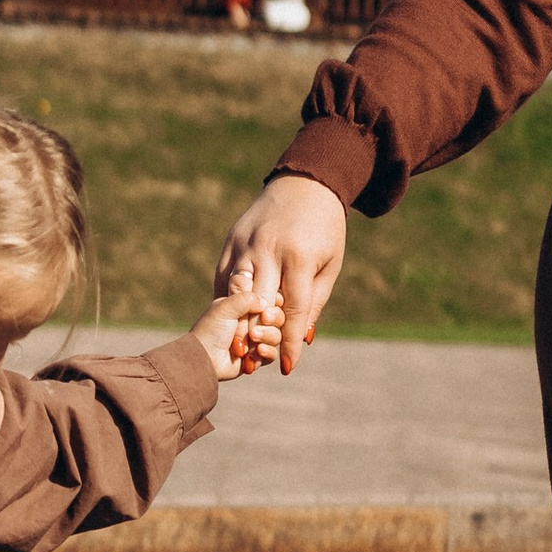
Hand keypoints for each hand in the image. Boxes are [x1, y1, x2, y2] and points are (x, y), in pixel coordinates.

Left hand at [189, 260, 284, 383]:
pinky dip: (267, 353)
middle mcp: (252, 321)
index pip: (270, 299)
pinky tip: (256, 352)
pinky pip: (272, 354)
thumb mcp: (226, 307)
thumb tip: (266, 301)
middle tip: (262, 321)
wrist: (204, 358)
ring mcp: (255, 339)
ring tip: (253, 339)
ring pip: (277, 336)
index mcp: (244, 305)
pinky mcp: (256, 357)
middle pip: (278, 317)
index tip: (266, 308)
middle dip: (272, 320)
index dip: (272, 303)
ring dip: (268, 337)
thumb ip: (247, 297)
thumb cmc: (211, 330)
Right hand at [215, 174, 347, 374]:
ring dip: (236, 321)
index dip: (287, 341)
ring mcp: (244, 244)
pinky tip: (230, 318)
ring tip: (239, 346)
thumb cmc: (324, 231)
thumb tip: (298, 339)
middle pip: (256, 303)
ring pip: (234, 291)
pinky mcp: (231, 241)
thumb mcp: (328, 266)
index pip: (291, 309)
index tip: (286, 366)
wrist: (304, 185)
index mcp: (297, 257)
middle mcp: (266, 250)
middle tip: (254, 363)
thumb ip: (312, 302)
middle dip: (255, 336)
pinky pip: (223, 277)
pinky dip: (226, 300)